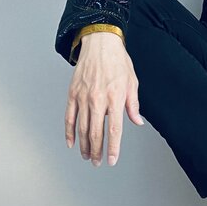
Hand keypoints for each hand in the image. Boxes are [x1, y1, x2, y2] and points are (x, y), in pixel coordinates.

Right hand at [64, 32, 143, 166]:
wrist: (100, 43)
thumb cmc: (118, 61)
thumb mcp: (132, 82)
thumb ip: (133, 105)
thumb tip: (137, 122)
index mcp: (115, 97)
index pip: (114, 130)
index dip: (113, 148)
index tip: (112, 160)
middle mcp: (98, 99)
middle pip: (96, 133)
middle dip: (96, 151)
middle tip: (97, 162)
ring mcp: (83, 97)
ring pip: (82, 128)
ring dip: (84, 145)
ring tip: (87, 156)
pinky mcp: (73, 94)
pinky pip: (69, 118)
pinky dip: (69, 132)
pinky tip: (72, 143)